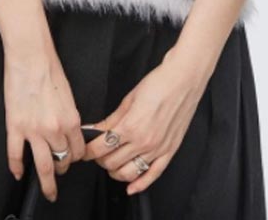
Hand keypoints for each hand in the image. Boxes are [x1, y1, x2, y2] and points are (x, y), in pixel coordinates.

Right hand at [3, 46, 85, 201]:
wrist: (30, 56)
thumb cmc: (49, 69)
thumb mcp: (68, 95)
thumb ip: (69, 116)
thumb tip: (68, 131)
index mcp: (71, 120)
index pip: (78, 150)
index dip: (76, 158)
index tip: (73, 160)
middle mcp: (55, 129)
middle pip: (62, 160)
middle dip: (62, 169)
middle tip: (60, 173)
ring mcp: (34, 130)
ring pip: (43, 166)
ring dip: (47, 181)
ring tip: (47, 190)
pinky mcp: (15, 126)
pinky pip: (15, 155)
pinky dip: (16, 168)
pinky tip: (18, 173)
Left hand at [82, 47, 210, 194]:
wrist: (182, 81)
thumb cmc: (158, 85)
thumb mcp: (128, 100)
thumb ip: (111, 120)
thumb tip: (95, 130)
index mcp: (130, 126)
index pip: (100, 148)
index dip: (88, 150)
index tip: (84, 149)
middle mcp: (143, 141)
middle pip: (111, 162)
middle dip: (99, 158)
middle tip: (97, 151)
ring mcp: (157, 149)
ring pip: (128, 173)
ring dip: (115, 171)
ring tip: (111, 162)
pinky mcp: (169, 151)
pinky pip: (153, 175)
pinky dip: (140, 185)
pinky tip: (131, 187)